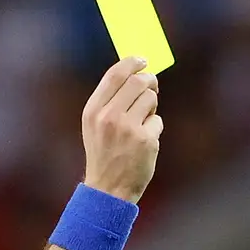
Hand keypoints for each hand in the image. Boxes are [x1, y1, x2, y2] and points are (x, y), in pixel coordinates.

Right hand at [81, 58, 162, 202]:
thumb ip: (110, 100)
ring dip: (151, 107)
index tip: (143, 60)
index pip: (115, 75)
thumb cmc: (104, 154)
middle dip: (149, 82)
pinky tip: (142, 143)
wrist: (107, 189)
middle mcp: (108, 117)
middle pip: (138, 81)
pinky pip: (157, 120)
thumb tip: (137, 73)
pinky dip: (153, 129)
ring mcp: (127, 128)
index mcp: (92, 111)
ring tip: (141, 124)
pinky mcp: (145, 139)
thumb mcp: (95, 126)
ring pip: (151, 99)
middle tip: (152, 88)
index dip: (132, 62)